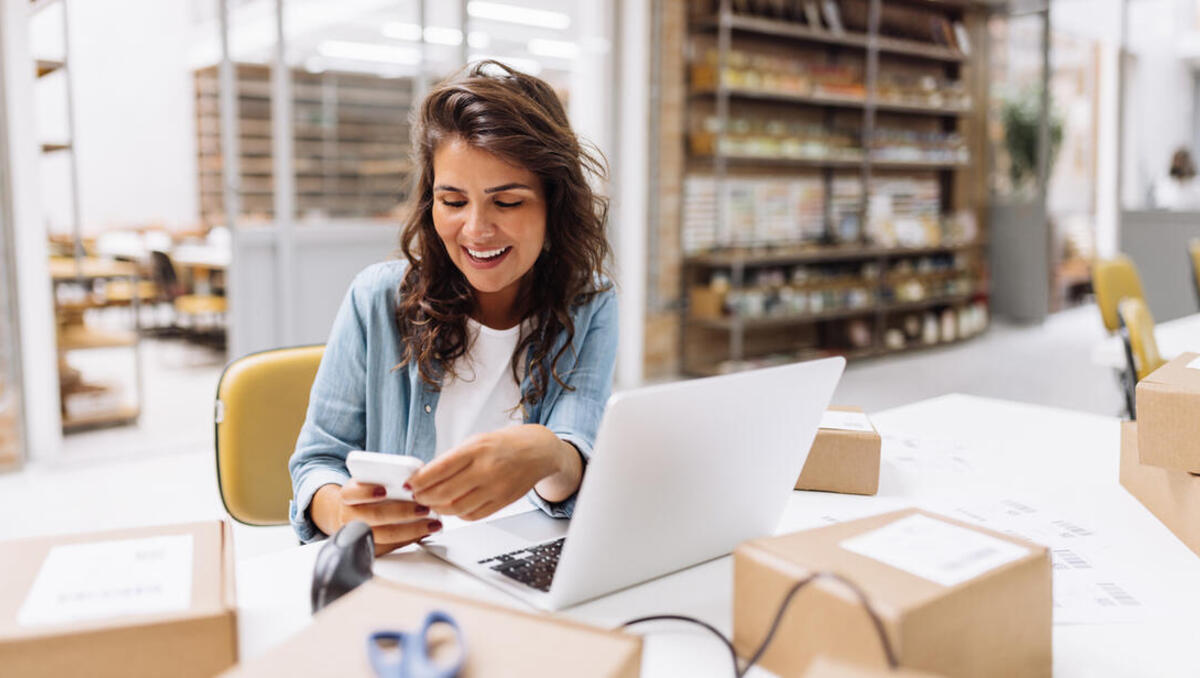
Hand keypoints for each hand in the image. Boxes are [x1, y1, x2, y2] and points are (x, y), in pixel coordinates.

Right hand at [311, 481, 442, 556]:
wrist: (350, 514)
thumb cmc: (367, 494)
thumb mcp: (370, 480)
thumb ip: (387, 477)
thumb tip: (415, 475)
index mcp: (348, 495)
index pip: (352, 493)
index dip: (367, 492)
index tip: (385, 490)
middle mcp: (349, 516)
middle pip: (375, 516)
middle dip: (402, 512)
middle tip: (423, 507)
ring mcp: (358, 535)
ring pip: (386, 535)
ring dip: (412, 529)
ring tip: (431, 523)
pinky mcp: (369, 549)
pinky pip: (392, 547)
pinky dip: (411, 539)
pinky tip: (425, 531)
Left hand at [407, 425, 582, 520]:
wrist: (538, 451)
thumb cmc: (504, 444)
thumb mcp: (476, 441)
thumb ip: (453, 459)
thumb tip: (425, 476)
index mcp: (476, 449)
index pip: (439, 469)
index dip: (419, 480)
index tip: (409, 484)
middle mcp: (486, 469)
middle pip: (444, 492)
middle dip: (424, 497)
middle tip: (416, 497)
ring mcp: (495, 487)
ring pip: (456, 508)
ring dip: (439, 508)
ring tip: (432, 504)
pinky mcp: (502, 502)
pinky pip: (472, 515)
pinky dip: (457, 514)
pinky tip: (453, 507)